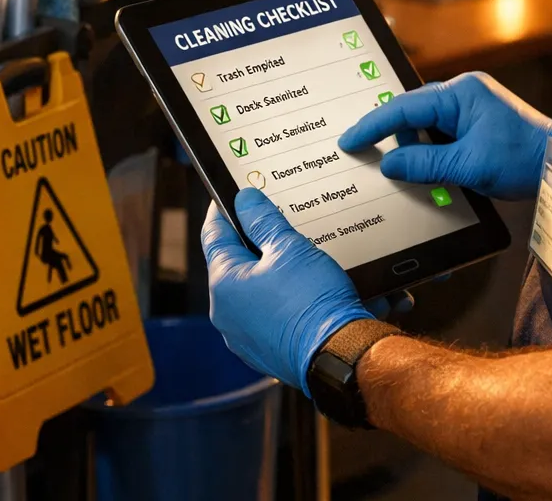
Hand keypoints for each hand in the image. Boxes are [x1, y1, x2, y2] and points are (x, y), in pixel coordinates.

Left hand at [201, 188, 373, 392]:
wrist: (338, 355)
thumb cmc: (312, 303)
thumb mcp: (289, 248)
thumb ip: (263, 220)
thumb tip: (244, 200)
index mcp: (224, 284)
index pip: (213, 235)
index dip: (221, 211)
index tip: (228, 197)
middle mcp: (226, 313)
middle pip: (235, 263)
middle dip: (254, 241)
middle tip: (274, 222)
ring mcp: (245, 336)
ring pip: (253, 290)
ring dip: (271, 271)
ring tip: (298, 256)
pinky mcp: (266, 350)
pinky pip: (269, 313)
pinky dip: (282, 298)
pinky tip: (306, 288)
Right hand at [338, 72, 551, 200]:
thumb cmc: (523, 159)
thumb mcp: (469, 165)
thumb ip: (425, 164)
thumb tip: (388, 164)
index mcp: (460, 93)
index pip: (404, 106)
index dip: (372, 125)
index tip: (349, 141)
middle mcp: (463, 93)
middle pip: (412, 113)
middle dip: (389, 136)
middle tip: (362, 155)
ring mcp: (470, 107)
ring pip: (425, 126)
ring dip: (411, 148)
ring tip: (394, 171)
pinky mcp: (476, 123)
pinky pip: (440, 133)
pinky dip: (427, 151)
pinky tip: (420, 170)